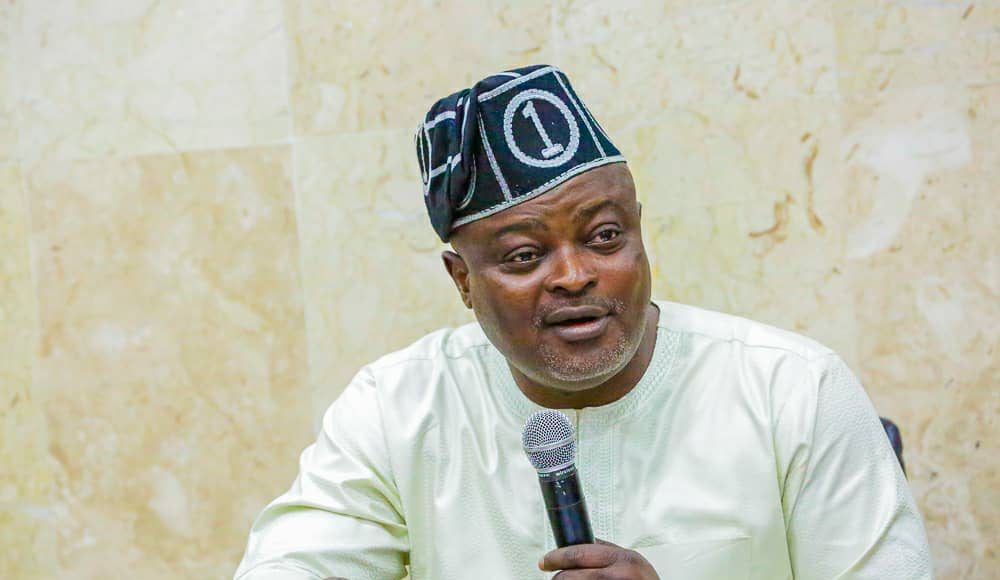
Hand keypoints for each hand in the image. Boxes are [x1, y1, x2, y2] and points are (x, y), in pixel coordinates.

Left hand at [539, 539, 659, 578]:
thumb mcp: (632, 561)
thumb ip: (608, 551)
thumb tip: (583, 541)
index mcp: (622, 559)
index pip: (578, 553)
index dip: (556, 557)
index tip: (545, 561)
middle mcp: (619, 576)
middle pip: (570, 576)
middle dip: (558, 577)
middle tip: (554, 577)